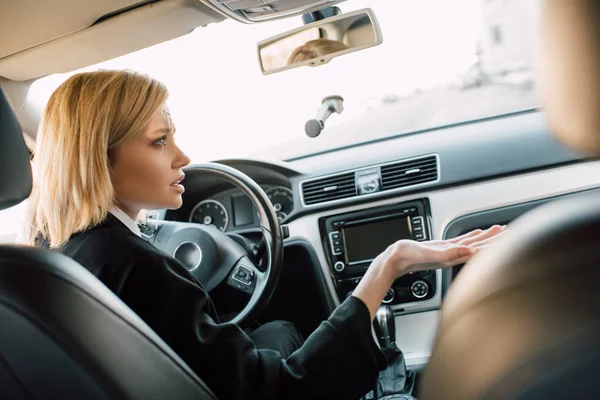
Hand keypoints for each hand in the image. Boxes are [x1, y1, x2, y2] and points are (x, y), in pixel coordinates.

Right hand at [352, 225, 507, 319]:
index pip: (480, 251)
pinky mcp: (441, 248)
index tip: (509, 239)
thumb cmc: (407, 258)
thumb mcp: (429, 254)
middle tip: (512, 232)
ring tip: (499, 230)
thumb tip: (471, 252)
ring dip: (486, 237)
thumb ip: (450, 253)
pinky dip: (472, 237)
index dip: (495, 245)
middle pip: (480, 247)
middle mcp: (454, 255)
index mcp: (453, 257)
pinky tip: (477, 233)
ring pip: (473, 244)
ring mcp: (448, 252)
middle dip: (496, 240)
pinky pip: (461, 242)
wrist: (395, 261)